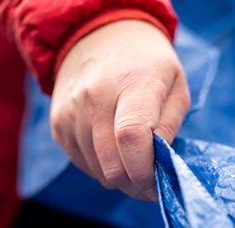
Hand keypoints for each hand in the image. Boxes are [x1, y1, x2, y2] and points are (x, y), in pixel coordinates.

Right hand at [50, 19, 190, 202]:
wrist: (98, 35)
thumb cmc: (147, 64)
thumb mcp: (176, 86)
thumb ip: (170, 127)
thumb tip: (160, 165)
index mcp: (133, 84)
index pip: (132, 138)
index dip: (145, 172)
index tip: (159, 185)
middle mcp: (95, 99)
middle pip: (113, 166)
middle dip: (136, 186)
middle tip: (151, 184)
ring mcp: (72, 113)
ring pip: (98, 172)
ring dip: (120, 177)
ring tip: (133, 160)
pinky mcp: (59, 125)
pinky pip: (83, 164)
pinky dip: (101, 167)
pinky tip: (112, 148)